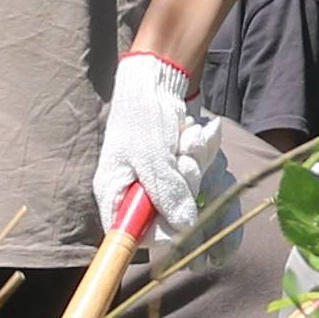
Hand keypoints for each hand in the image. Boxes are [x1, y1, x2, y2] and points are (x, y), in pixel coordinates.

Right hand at [94, 51, 211, 240]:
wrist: (157, 82)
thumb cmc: (143, 117)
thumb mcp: (153, 158)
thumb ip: (166, 194)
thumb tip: (185, 226)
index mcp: (115, 195)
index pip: (132, 234)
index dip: (159, 231)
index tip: (178, 215)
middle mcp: (135, 193)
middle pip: (168, 214)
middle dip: (185, 183)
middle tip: (183, 160)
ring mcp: (158, 180)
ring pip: (189, 193)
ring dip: (196, 163)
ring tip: (187, 139)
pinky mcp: (177, 169)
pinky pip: (200, 174)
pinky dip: (203, 153)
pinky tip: (196, 134)